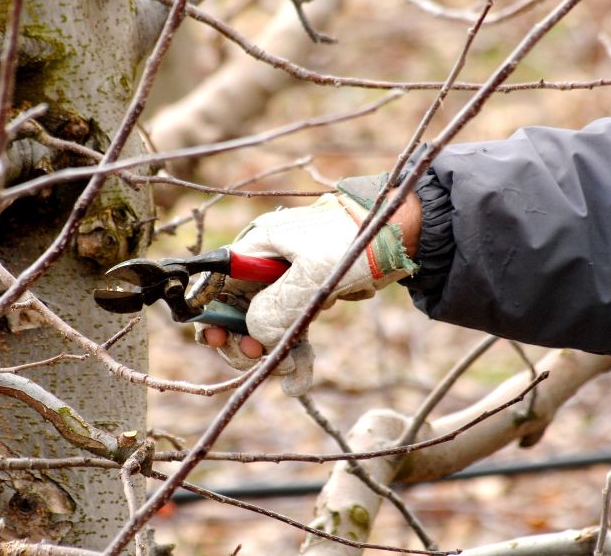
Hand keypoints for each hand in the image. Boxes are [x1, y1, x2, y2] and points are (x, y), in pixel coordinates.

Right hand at [196, 190, 420, 394]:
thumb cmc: (356, 242)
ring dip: (273, 353)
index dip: (209, 315)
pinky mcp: (306, 297)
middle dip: (244, 341)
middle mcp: (263, 265)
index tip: (217, 342)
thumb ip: (278, 306)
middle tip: (260, 359)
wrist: (401, 234)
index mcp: (256, 248)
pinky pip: (289, 330)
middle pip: (234, 311)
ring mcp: (285, 282)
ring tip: (293, 372)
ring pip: (263, 327)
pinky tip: (301, 378)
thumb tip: (254, 335)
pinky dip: (294, 353)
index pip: (214, 284)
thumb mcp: (314, 274)